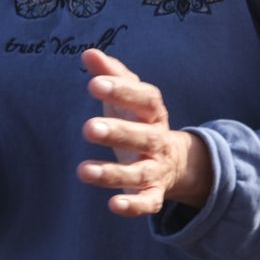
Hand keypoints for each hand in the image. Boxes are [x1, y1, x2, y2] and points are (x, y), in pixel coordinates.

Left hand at [76, 49, 212, 217]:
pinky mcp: (154, 193)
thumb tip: (89, 53)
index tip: (94, 84)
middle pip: (144, 135)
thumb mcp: (129, 98)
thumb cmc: (139, 122)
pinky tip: (114, 205)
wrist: (175, 161)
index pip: (145, 99)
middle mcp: (158, 140)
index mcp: (153, 114)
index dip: (122, 91)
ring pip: (140, 172)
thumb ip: (112, 75)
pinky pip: (149, 202)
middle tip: (88, 128)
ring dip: (114, 172)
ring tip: (83, 171)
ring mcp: (157, 168)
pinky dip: (134, 206)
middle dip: (118, 132)